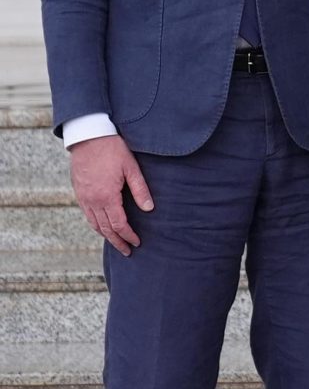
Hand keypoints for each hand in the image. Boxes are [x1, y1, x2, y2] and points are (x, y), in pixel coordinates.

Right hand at [69, 134, 151, 256]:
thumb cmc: (113, 150)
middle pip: (105, 229)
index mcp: (107, 196)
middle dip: (117, 241)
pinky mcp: (79, 192)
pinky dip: (95, 224)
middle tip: (127, 251)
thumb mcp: (131, 168)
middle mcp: (92, 200)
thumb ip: (140, 190)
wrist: (88, 136)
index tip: (138, 242)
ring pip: (93, 223)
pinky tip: (102, 226)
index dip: (129, 235)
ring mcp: (83, 197)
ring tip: (116, 243)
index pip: (119, 224)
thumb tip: (149, 209)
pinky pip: (87, 214)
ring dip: (105, 235)